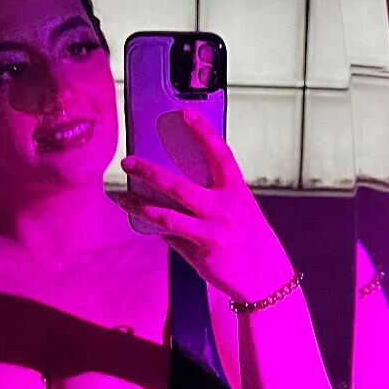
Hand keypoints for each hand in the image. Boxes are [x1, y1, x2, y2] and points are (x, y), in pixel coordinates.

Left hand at [118, 112, 295, 301]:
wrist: (268, 275)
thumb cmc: (250, 238)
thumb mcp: (240, 210)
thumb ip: (213, 198)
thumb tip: (175, 189)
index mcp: (236, 191)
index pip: (220, 154)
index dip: (203, 132)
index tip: (186, 113)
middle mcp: (225, 208)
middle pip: (179, 186)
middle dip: (149, 172)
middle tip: (127, 161)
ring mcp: (214, 231)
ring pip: (167, 216)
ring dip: (139, 206)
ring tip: (120, 197)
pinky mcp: (204, 253)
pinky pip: (172, 238)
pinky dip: (158, 229)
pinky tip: (143, 222)